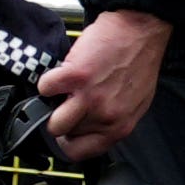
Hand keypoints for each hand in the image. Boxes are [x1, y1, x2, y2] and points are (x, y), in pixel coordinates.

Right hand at [40, 5, 169, 161]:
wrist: (139, 31)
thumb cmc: (139, 62)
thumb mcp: (136, 103)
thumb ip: (114, 120)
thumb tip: (92, 128)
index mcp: (120, 126)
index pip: (80, 153)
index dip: (68, 144)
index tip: (65, 134)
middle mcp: (105, 116)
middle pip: (64, 136)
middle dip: (62, 121)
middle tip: (65, 106)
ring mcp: (89, 97)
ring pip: (52, 121)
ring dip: (52, 106)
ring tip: (61, 93)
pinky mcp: (74, 77)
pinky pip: (45, 89)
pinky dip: (48, 81)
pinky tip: (60, 74)